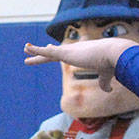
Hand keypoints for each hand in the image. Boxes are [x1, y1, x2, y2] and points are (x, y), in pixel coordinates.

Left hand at [24, 39, 138, 90]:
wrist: (113, 54)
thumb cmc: (111, 63)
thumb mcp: (106, 74)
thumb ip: (104, 82)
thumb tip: (108, 90)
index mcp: (81, 53)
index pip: (66, 53)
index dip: (57, 52)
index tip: (49, 48)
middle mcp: (73, 50)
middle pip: (53, 52)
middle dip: (43, 51)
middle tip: (31, 49)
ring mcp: (68, 51)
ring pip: (48, 51)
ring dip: (36, 50)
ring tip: (25, 48)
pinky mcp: (65, 53)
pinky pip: (46, 52)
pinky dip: (36, 50)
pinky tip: (27, 48)